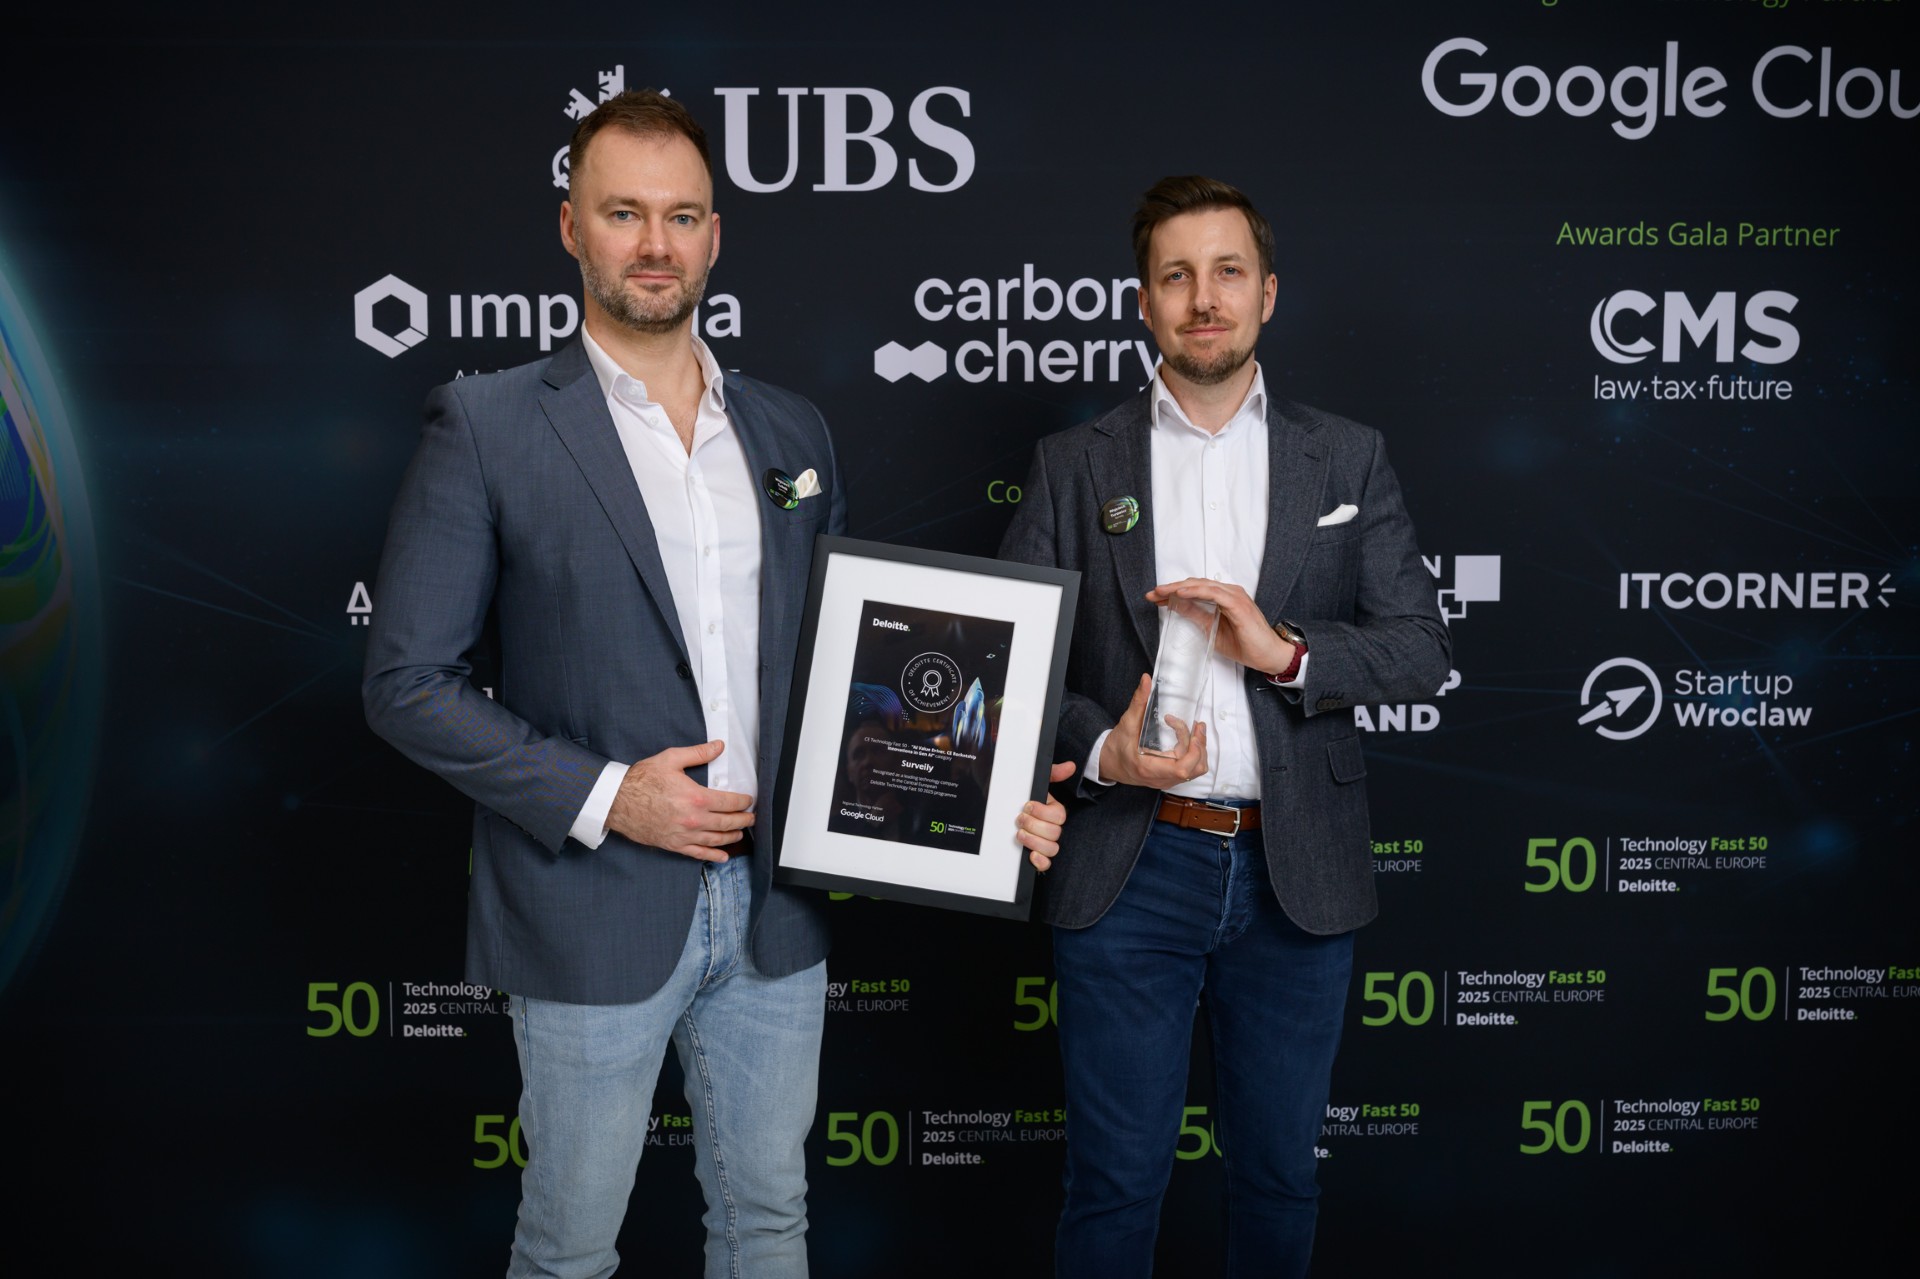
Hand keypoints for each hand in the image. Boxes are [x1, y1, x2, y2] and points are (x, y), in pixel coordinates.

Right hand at [606, 740, 754, 861]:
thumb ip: (698, 753)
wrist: (617, 802)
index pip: (730, 802)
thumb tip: (718, 746)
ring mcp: (684, 835)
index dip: (743, 802)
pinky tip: (723, 856)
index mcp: (696, 798)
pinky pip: (698, 854)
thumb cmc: (641, 780)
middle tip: (751, 817)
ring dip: (732, 837)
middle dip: (743, 820)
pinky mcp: (674, 845)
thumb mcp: (671, 759)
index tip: (748, 800)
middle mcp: (694, 819)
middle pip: (728, 823)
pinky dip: (713, 856)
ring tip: (740, 832)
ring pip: (716, 839)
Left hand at [1017, 762, 1075, 871]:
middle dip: (1034, 825)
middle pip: (1054, 833)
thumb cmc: (1019, 794)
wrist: (998, 802)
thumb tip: (1070, 766)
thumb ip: (1052, 772)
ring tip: (1019, 834)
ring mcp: (1044, 842)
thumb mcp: (1034, 780)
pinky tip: (1031, 855)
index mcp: (1053, 811)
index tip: (1027, 805)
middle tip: (1019, 819)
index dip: (1043, 812)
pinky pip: (1046, 864)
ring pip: (1052, 849)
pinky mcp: (1036, 855)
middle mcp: (1050, 828)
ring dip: (1035, 842)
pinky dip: (1040, 862)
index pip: (1059, 816)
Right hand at [1097, 674, 1209, 789]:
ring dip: (1200, 750)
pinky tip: (1190, 740)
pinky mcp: (1170, 778)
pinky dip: (1196, 754)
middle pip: (1194, 768)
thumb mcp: (1127, 722)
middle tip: (1198, 726)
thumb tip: (1146, 680)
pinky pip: (1191, 770)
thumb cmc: (1117, 746)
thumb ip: (1138, 701)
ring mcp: (1167, 780)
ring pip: (1196, 771)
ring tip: (1197, 731)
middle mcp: (1161, 778)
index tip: (1191, 730)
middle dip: (1201, 746)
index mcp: (1149, 767)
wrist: (1109, 763)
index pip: (1182, 769)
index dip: (1194, 751)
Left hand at [1145, 578, 1293, 676]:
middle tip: (1152, 594)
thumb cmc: (1246, 645)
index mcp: (1224, 597)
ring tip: (1161, 592)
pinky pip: (1214, 594)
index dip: (1173, 591)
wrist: (1269, 656)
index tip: (1155, 597)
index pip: (1194, 589)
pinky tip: (1181, 594)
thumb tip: (1176, 607)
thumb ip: (1196, 616)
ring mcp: (1235, 596)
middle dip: (1172, 588)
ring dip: (1179, 588)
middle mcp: (1229, 592)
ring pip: (1202, 586)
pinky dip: (1196, 592)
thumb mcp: (1212, 630)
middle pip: (1195, 584)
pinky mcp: (1239, 604)